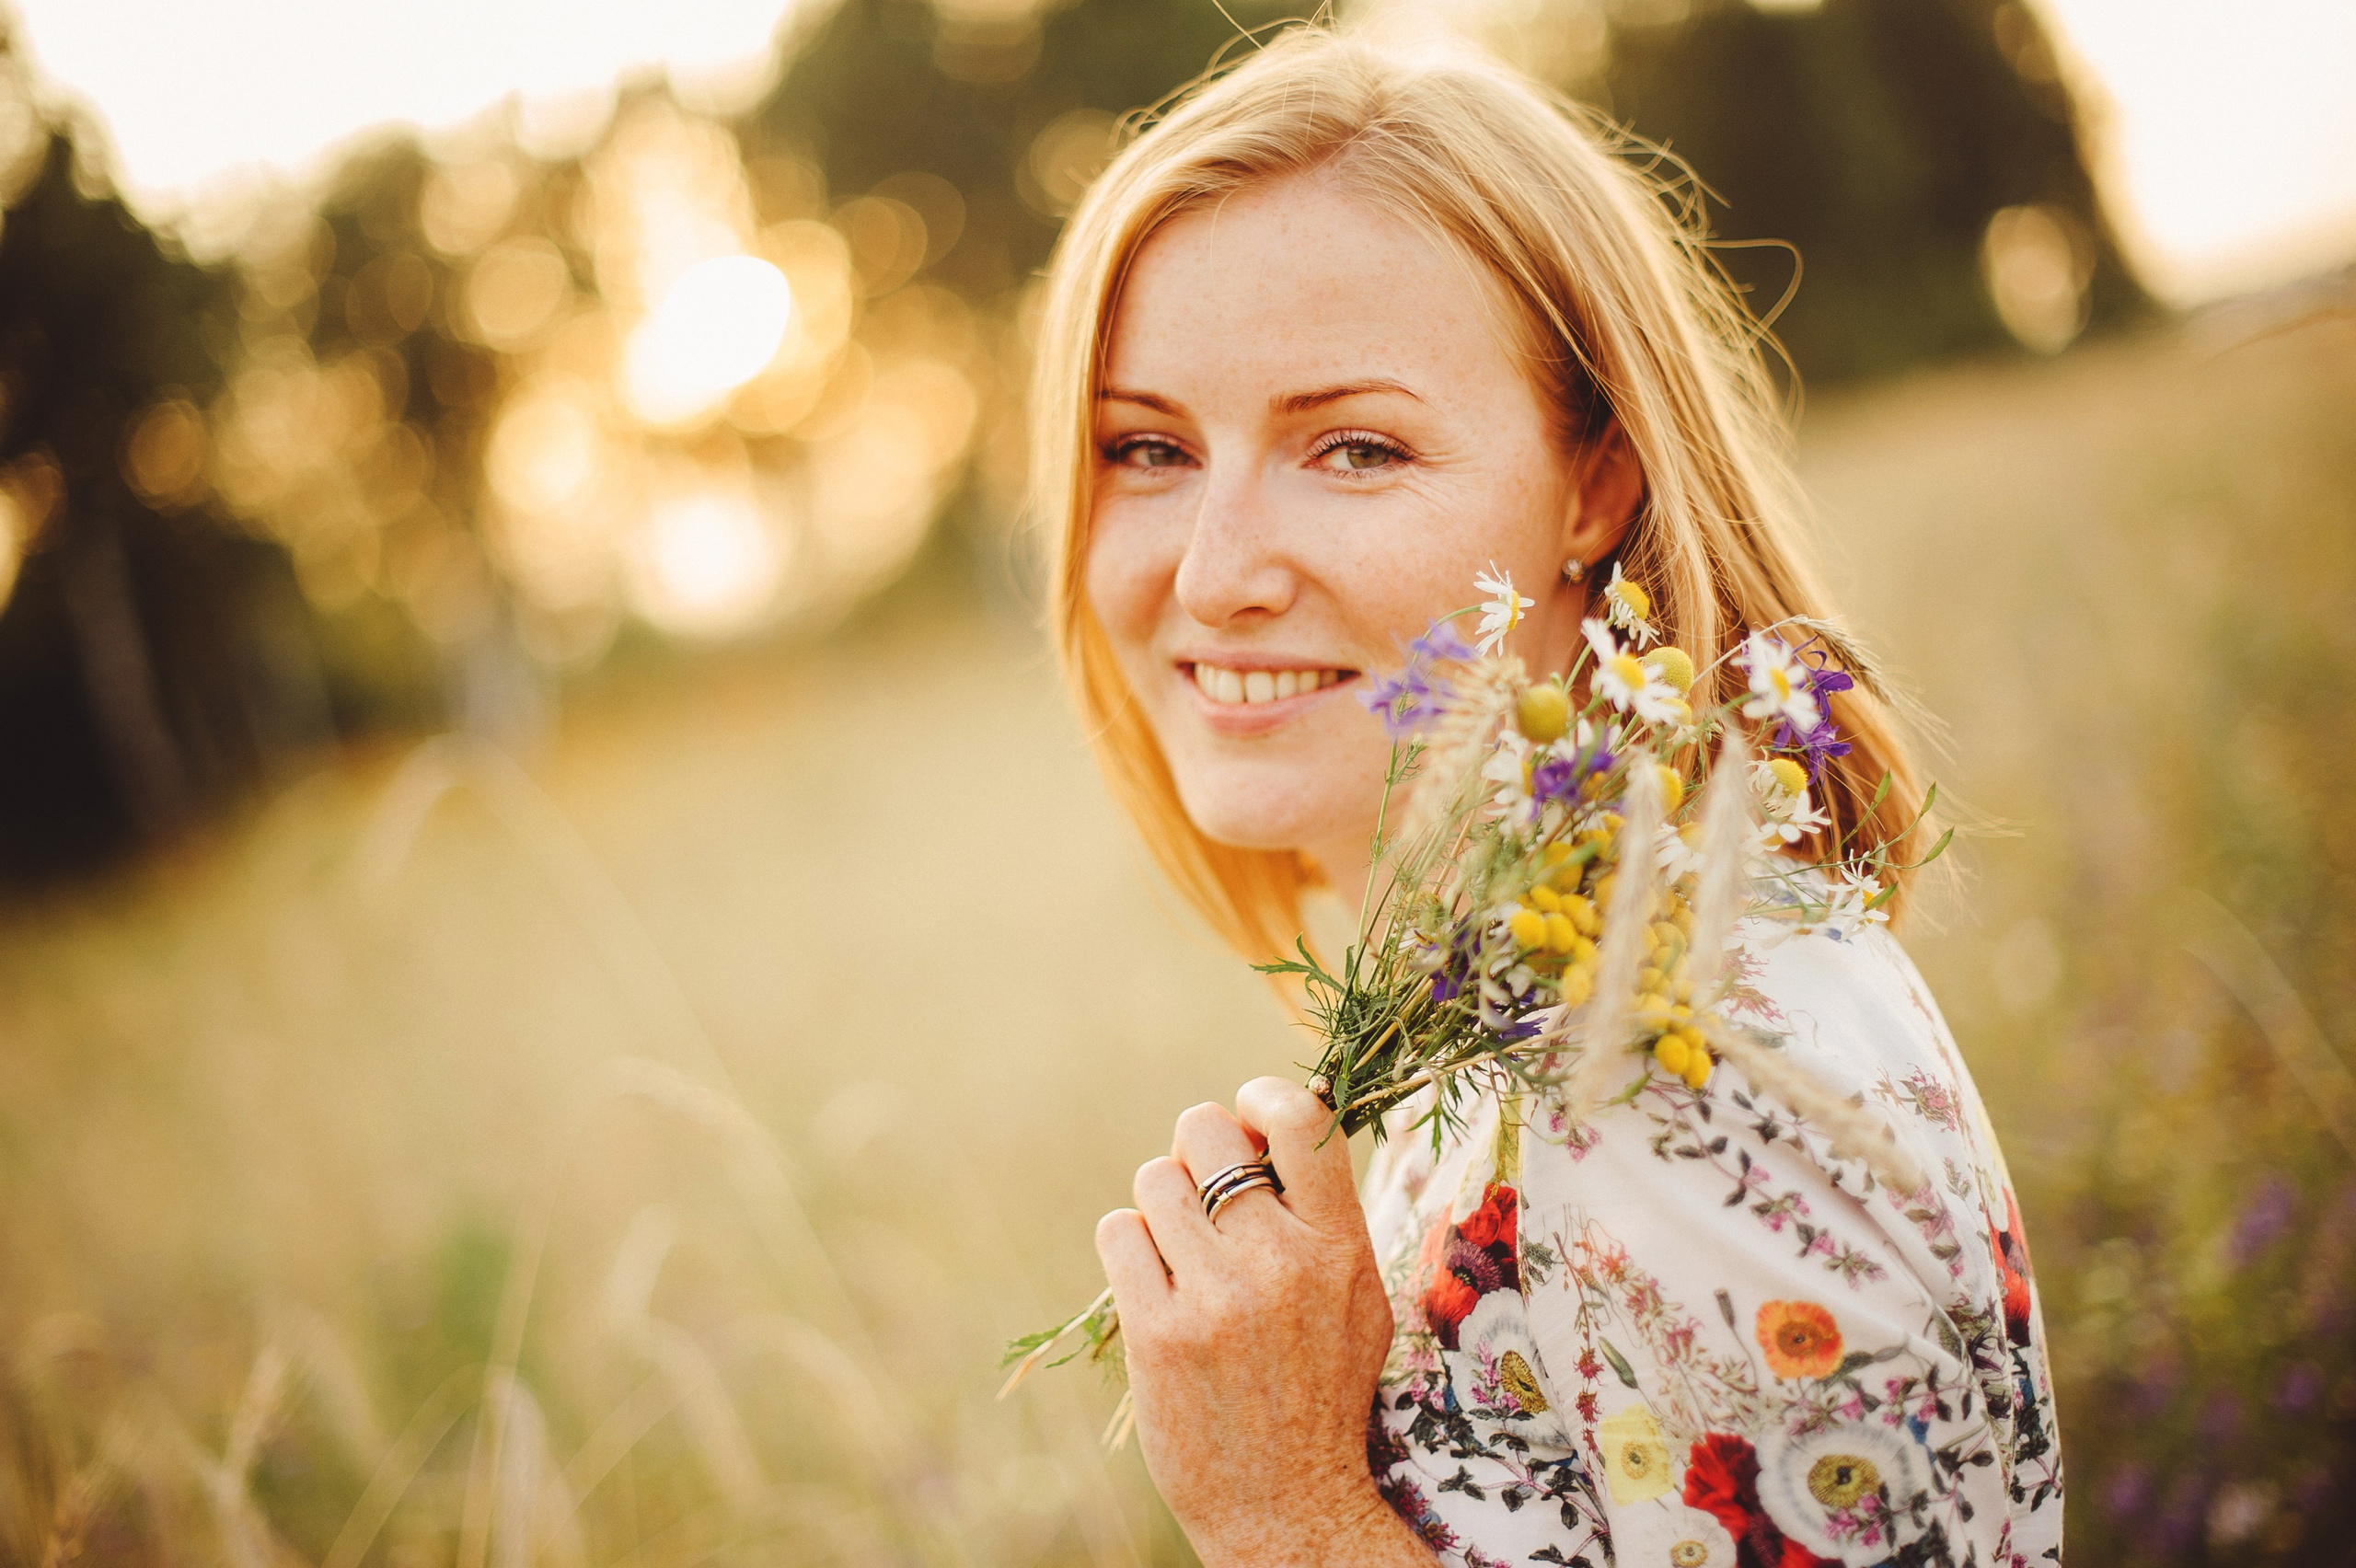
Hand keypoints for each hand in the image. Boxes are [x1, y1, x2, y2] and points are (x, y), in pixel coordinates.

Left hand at [1095, 1077, 1433, 1566]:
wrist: (1287, 1506)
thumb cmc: (1320, 1392)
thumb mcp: (1357, 1300)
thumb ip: (1324, 1217)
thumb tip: (1270, 1123)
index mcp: (1340, 1247)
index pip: (1301, 1119)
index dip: (1261, 1096)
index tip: (1248, 1116)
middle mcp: (1281, 1263)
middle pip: (1203, 1132)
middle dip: (1195, 1153)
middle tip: (1203, 1199)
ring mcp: (1216, 1298)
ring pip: (1153, 1179)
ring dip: (1159, 1207)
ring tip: (1181, 1256)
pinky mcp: (1158, 1333)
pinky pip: (1117, 1233)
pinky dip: (1128, 1250)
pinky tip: (1153, 1286)